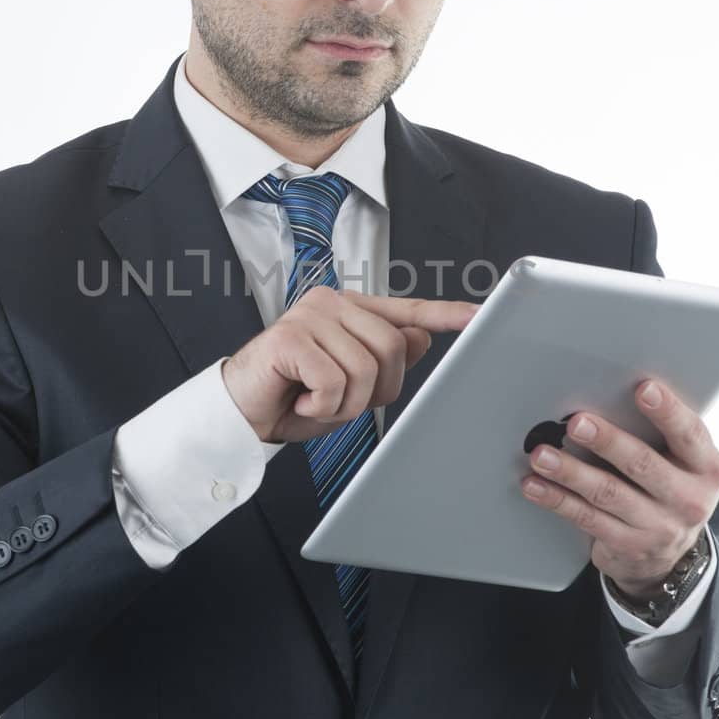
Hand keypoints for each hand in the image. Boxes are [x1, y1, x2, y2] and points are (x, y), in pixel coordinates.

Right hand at [222, 285, 478, 444]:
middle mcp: (329, 303)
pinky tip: (300, 400)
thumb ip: (383, 359)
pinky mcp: (290, 337)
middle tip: (337, 400)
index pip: (405, 310)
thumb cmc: (291, 398)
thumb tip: (419, 337)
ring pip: (366, 368)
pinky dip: (322, 406)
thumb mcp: (349, 386)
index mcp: (348, 310)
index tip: (479, 315)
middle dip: (374, 389)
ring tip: (314, 400)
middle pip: (393, 347)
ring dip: (344, 403)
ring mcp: (309, 316)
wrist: (239, 416)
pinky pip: (335, 381)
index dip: (444, 315)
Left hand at [519, 379, 718, 597]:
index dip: (668, 411)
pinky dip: (557, 499)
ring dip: (570, 472)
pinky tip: (535, 485)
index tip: (644, 388)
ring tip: (542, 455)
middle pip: (643, 464)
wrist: (669, 555)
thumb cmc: (669, 487)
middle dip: (607, 441)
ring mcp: (659, 527)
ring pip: (608, 493)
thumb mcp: (683, 464)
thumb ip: (661, 434)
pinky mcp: (628, 546)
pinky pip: (587, 518)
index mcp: (706, 468)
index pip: (690, 434)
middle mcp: (688, 499)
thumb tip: (609, 393)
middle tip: (577, 423)